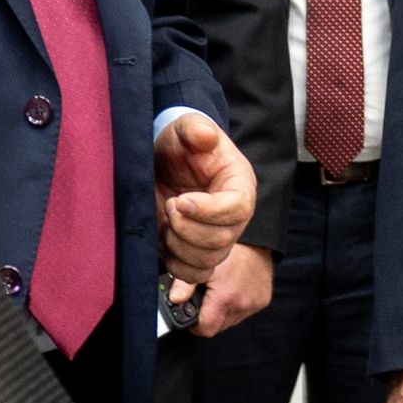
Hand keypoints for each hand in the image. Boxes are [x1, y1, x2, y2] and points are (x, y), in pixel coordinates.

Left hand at [152, 113, 252, 283]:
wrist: (165, 161)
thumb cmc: (180, 144)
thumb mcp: (185, 128)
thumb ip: (195, 129)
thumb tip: (204, 136)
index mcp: (240, 185)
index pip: (238, 208)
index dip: (209, 211)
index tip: (179, 200)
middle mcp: (234, 217)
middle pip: (223, 240)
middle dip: (188, 229)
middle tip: (169, 205)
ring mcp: (218, 238)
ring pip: (208, 261)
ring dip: (179, 246)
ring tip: (165, 221)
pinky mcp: (198, 252)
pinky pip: (195, 274)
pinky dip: (176, 266)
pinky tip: (163, 242)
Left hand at [182, 243, 273, 337]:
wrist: (257, 238)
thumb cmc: (230, 249)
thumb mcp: (202, 264)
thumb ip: (184, 284)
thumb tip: (174, 299)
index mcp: (225, 297)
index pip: (206, 329)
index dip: (195, 325)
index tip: (192, 315)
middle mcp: (242, 304)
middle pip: (218, 327)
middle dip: (208, 316)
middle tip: (205, 297)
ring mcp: (254, 304)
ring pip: (230, 320)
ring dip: (222, 311)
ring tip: (220, 290)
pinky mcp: (262, 301)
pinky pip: (243, 312)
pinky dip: (236, 304)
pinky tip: (233, 288)